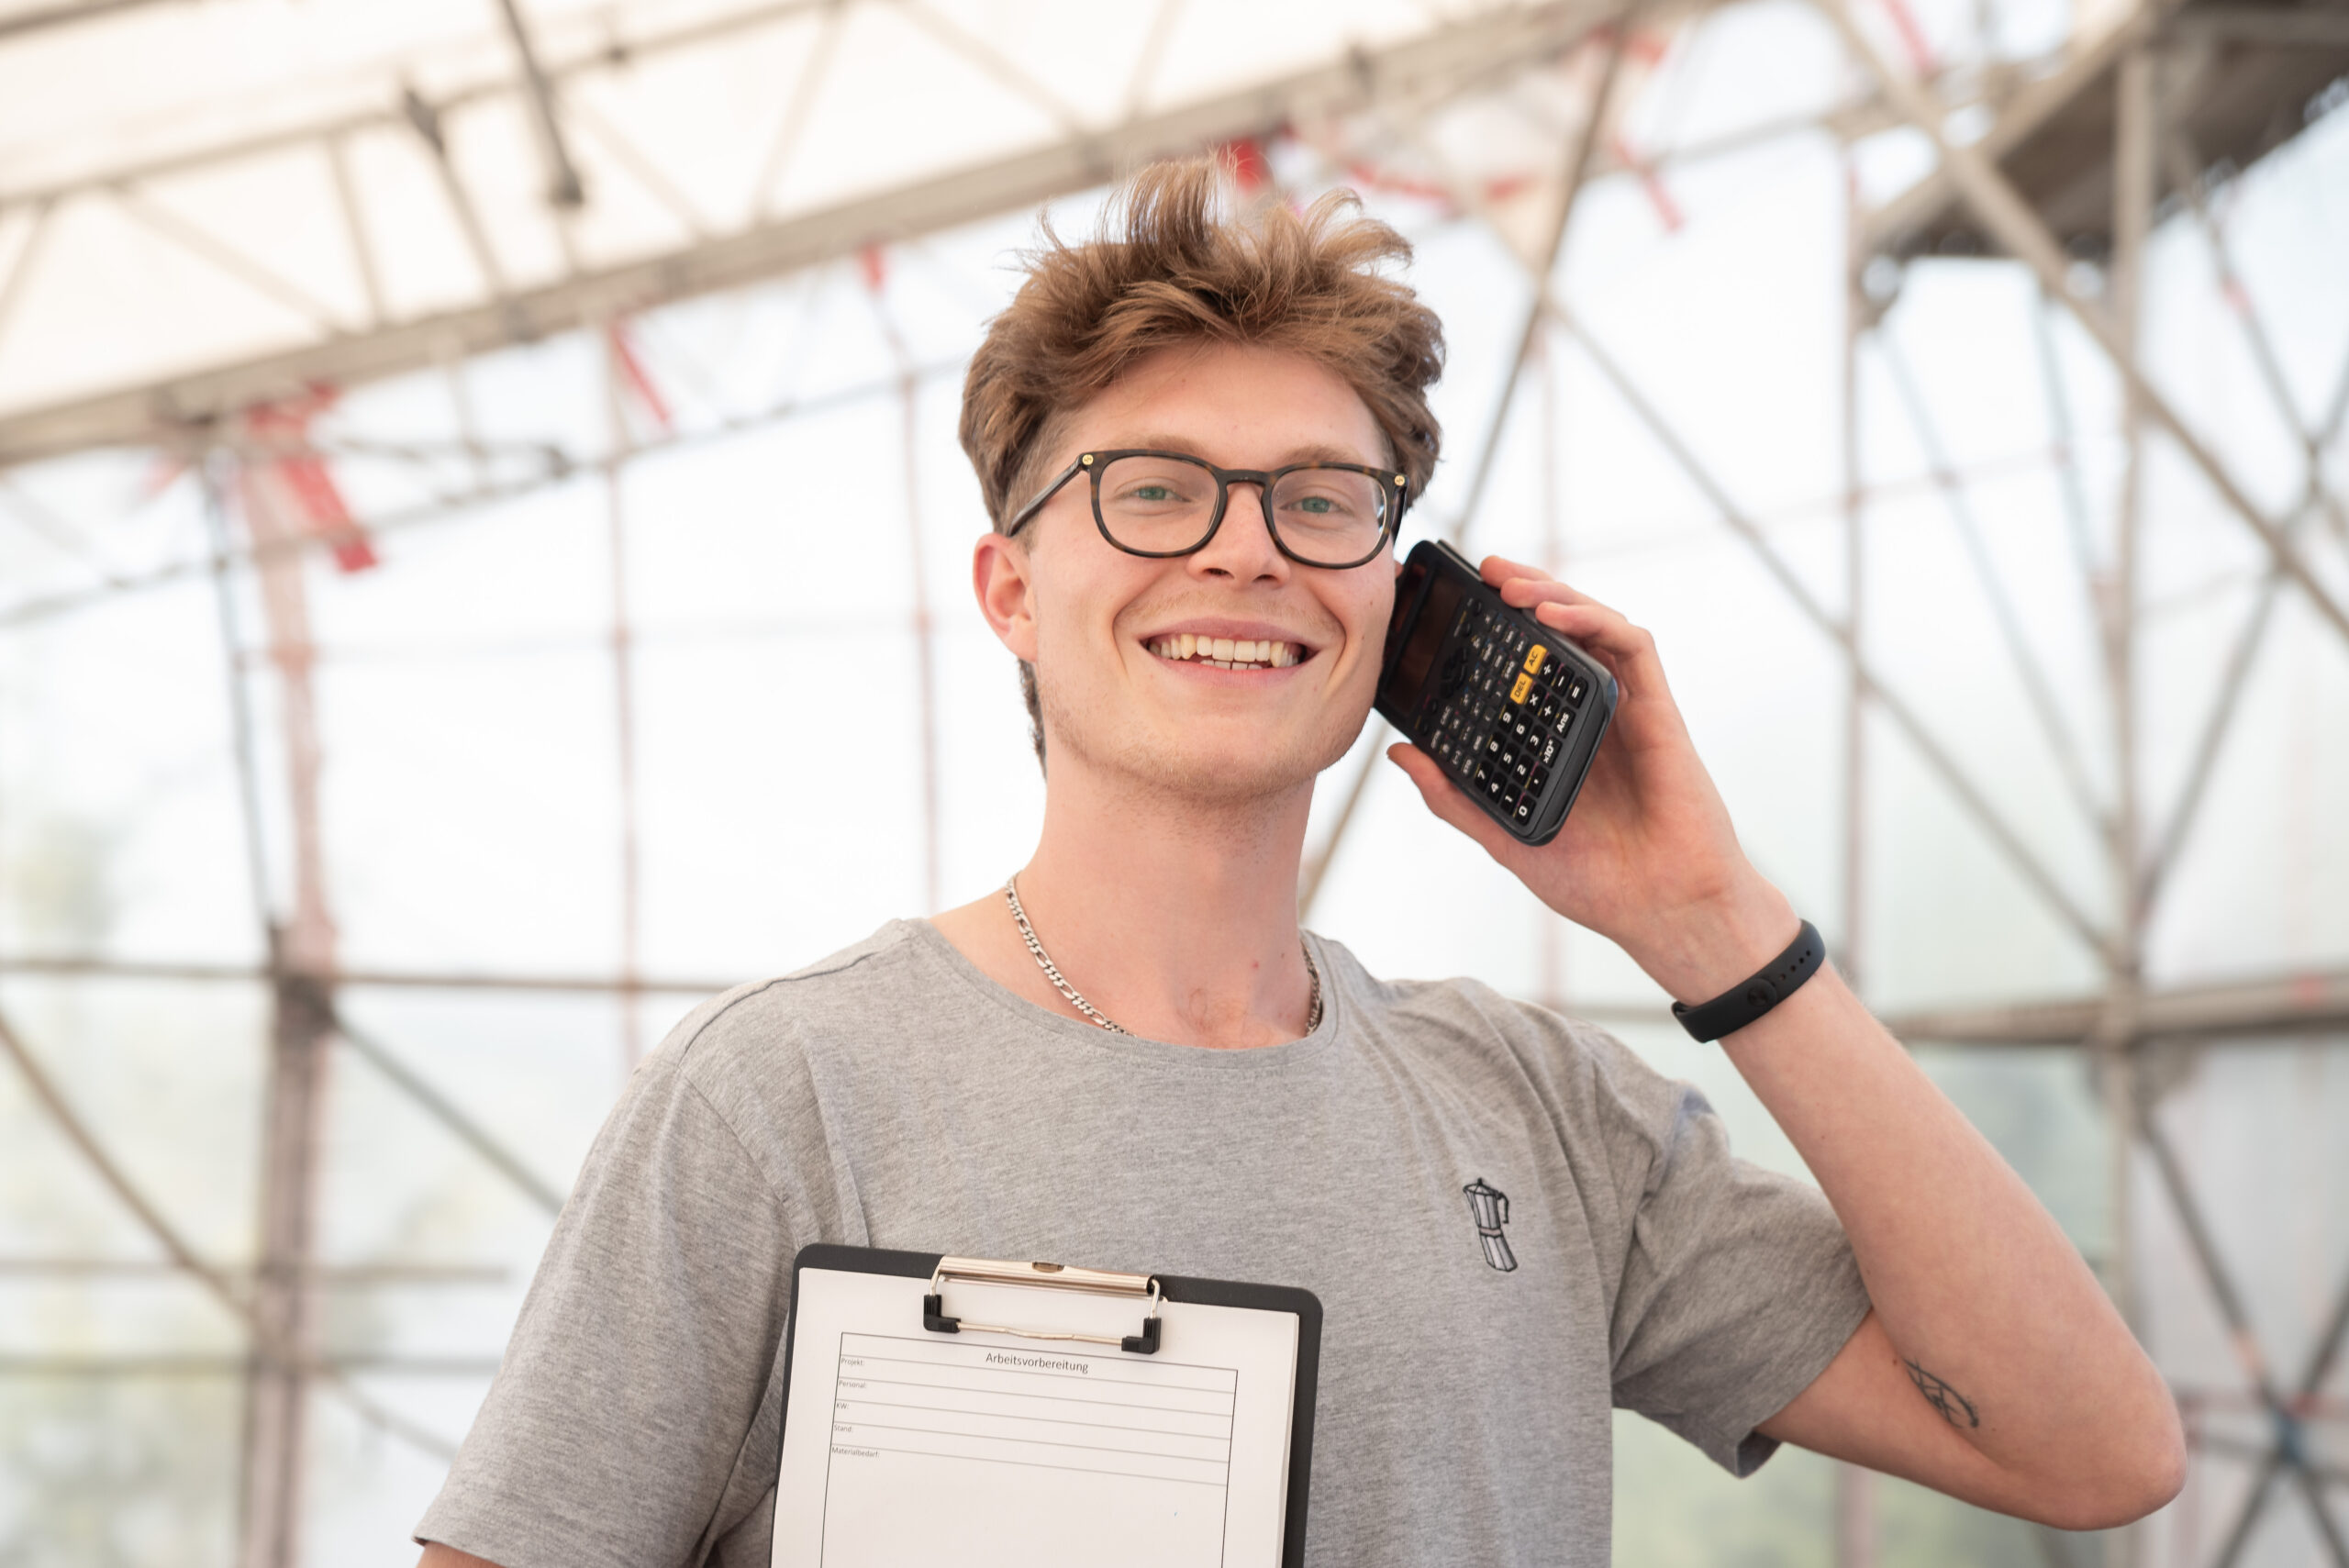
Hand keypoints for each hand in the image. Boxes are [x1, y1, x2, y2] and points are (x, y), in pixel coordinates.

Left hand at [1387, 555, 1794, 1001]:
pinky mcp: (1659, 711)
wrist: (1667, 914)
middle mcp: (1591, 716)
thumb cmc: (1601, 884)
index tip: (1442, 607)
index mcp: (1556, 740)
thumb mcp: (1507, 838)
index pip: (1522, 667)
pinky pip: (1631, 647)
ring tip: (1506, 582)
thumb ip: (1456, 798)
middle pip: (1557, 634)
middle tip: (1476, 571)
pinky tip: (1554, 616)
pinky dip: (1593, 621)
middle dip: (1520, 592)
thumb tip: (1401, 754)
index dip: (1489, 630)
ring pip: (1592, 626)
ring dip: (1551, 594)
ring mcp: (1627, 710)